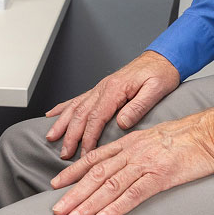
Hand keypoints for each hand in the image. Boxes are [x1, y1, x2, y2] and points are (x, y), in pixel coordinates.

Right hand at [45, 51, 180, 159]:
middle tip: (64, 154)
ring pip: (76, 106)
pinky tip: (54, 114)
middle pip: (81, 113)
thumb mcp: (155, 89)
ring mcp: (101, 88)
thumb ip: (138, 106)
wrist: (162, 58)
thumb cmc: (160, 74)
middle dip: (70, 135)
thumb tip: (122, 123)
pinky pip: (79, 99)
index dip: (88, 138)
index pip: (96, 117)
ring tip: (51, 137)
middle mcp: (104, 87)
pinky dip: (65, 107)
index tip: (84, 155)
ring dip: (63, 122)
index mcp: (115, 89)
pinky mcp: (102, 89)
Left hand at [50, 104, 213, 214]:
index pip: (94, 156)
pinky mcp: (161, 176)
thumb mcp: (153, 137)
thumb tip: (119, 162)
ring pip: (110, 184)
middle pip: (97, 173)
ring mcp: (146, 163)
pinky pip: (134, 194)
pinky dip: (116, 207)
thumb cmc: (186, 137)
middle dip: (74, 192)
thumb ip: (134, 149)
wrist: (210, 132)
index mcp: (130, 142)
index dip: (73, 171)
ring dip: (88, 203)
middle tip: (57, 208)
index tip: (56, 184)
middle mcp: (133, 151)